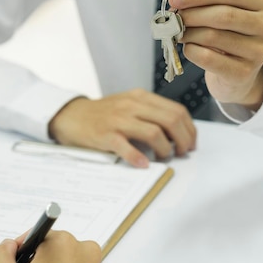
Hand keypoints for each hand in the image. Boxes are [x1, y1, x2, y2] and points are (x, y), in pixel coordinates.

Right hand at [48, 89, 196, 167]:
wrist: (71, 115)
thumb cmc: (103, 114)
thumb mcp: (129, 105)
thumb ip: (150, 114)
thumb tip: (177, 133)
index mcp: (141, 97)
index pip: (176, 110)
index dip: (189, 129)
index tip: (191, 143)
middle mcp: (132, 105)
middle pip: (171, 120)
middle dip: (183, 140)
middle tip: (182, 153)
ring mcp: (118, 119)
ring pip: (154, 133)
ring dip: (165, 150)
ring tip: (164, 158)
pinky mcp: (105, 135)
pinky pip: (126, 146)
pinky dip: (138, 157)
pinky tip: (143, 164)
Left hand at [168, 0, 262, 109]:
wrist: (236, 74)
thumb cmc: (227, 35)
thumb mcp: (218, 9)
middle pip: (224, 14)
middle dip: (192, 14)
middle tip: (173, 17)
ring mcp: (259, 52)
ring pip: (213, 36)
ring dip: (188, 33)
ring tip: (179, 33)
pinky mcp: (244, 74)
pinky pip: (208, 58)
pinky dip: (191, 51)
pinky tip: (188, 48)